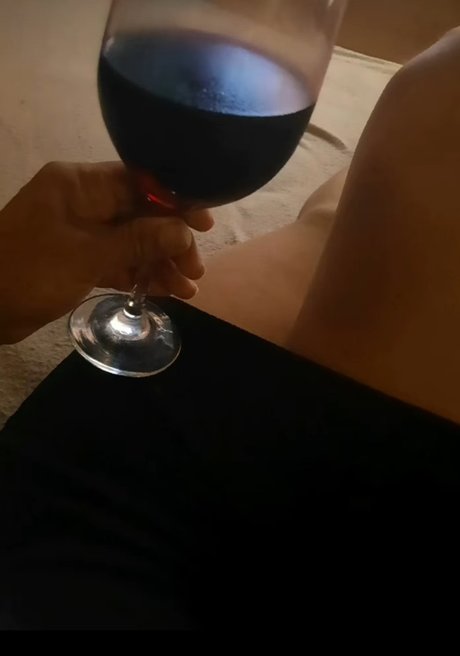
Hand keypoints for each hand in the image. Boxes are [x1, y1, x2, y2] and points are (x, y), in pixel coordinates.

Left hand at [0, 161, 212, 343]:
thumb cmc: (30, 272)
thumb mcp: (89, 255)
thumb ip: (139, 242)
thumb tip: (185, 232)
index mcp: (80, 185)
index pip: (138, 181)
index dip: (175, 200)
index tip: (204, 224)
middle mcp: (83, 202)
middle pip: (140, 214)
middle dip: (171, 241)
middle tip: (195, 269)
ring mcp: (81, 232)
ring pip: (132, 241)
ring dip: (159, 263)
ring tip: (188, 289)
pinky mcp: (79, 259)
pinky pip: (118, 261)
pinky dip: (140, 276)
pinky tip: (166, 292)